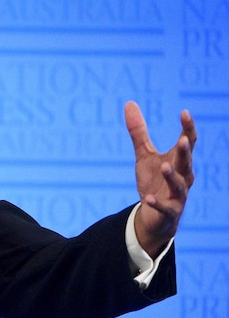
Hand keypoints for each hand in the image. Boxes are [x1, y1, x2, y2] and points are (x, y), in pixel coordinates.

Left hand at [125, 101, 196, 257]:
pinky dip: (157, 203)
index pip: (188, 142)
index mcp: (178, 161)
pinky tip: (148, 198)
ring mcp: (178, 195)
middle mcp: (183, 176)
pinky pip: (165, 207)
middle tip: (183, 140)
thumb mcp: (144, 155)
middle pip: (186, 162)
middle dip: (185, 152)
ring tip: (164, 166)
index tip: (184, 113)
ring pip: (179, 185)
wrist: (154, 214)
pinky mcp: (170, 211)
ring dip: (172, 176)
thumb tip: (129, 103)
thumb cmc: (153, 180)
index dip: (188, 128)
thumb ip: (139, 132)